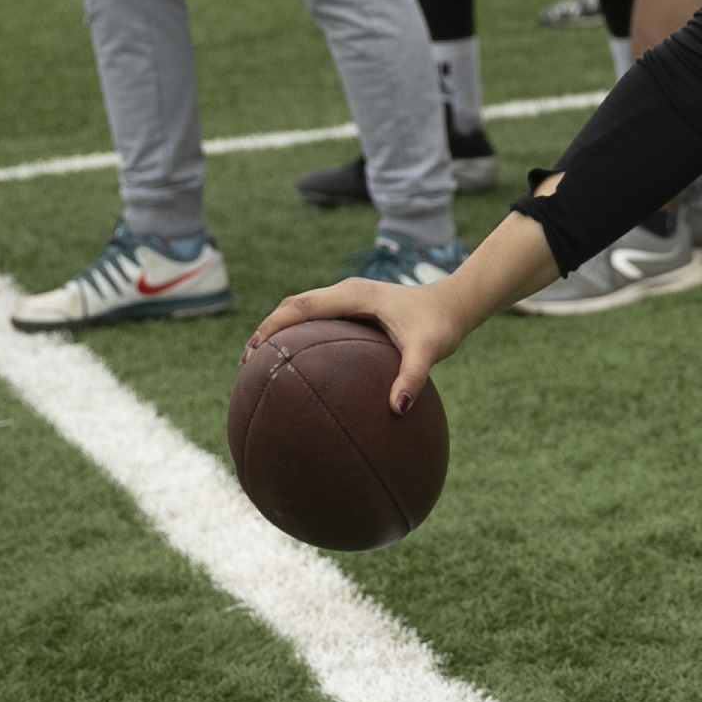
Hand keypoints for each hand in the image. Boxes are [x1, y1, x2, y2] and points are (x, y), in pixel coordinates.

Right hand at [248, 271, 490, 415]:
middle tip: (246, 363)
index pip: (302, 306)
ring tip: (259, 364)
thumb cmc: (441, 326)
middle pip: (293, 306)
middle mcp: (347, 292)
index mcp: (355, 296)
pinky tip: (296, 364)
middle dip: (267, 330)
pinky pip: (317, 318)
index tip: (253, 351)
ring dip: (279, 331)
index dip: (273, 326)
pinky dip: (298, 335)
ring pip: (302, 310)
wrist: (455, 304)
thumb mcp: (429, 351)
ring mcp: (349, 298)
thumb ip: (413, 378)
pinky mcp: (353, 307)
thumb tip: (396, 409)